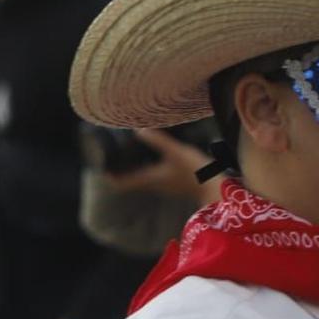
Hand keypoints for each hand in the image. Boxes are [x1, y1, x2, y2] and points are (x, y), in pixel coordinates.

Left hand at [101, 128, 220, 202]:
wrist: (217, 189)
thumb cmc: (196, 172)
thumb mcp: (176, 152)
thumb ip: (158, 140)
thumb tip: (137, 129)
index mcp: (148, 179)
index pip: (119, 183)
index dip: (108, 174)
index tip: (101, 163)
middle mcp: (153, 185)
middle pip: (129, 180)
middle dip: (120, 168)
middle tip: (113, 153)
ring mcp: (164, 186)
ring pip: (141, 178)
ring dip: (134, 168)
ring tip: (132, 151)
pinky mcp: (174, 184)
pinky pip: (154, 176)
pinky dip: (148, 167)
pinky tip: (155, 156)